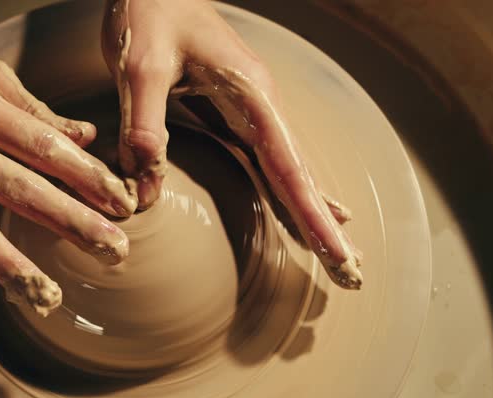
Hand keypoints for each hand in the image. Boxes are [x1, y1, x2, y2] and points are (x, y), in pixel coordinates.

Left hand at [102, 0, 362, 288]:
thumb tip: (145, 188)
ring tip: (339, 257)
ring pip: (291, 172)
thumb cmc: (149, 14)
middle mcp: (261, 107)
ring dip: (313, 215)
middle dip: (325, 228)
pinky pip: (271, 162)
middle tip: (352, 277)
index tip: (338, 255)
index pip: (289, 167)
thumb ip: (145, 125)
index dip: (312, 215)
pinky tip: (310, 208)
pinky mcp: (236, 115)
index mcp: (250, 95)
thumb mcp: (139, 66)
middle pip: (301, 177)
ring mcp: (253, 112)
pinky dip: (292, 191)